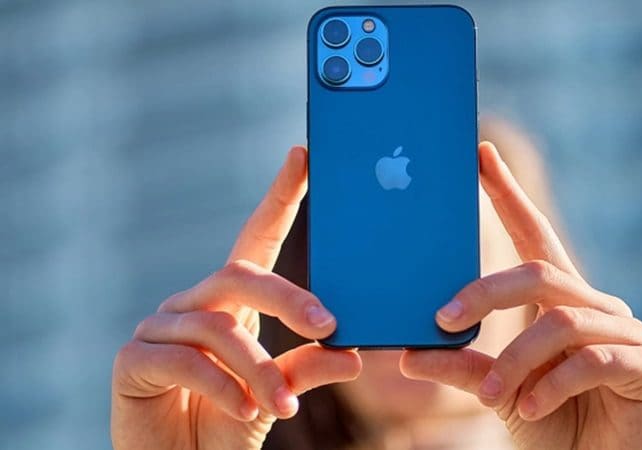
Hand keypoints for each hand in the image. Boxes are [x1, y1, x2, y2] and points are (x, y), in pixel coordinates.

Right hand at [111, 147, 361, 449]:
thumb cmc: (227, 423)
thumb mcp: (276, 394)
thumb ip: (306, 369)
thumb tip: (353, 353)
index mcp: (231, 302)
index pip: (256, 237)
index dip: (279, 196)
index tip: (304, 156)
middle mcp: (193, 303)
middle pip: (240, 275)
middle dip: (288, 298)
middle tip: (327, 326)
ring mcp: (159, 327)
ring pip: (218, 327)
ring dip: (259, 368)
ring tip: (284, 405)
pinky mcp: (133, 358)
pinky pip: (185, 361)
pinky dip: (223, 387)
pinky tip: (245, 410)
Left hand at [400, 142, 641, 449]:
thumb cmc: (549, 423)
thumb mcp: (497, 390)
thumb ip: (461, 367)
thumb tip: (407, 352)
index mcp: (561, 300)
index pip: (534, 233)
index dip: (509, 193)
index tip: (480, 153)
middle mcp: (597, 305)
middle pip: (540, 272)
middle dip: (486, 293)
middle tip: (442, 320)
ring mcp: (628, 333)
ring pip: (561, 321)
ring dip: (515, 361)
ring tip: (488, 396)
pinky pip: (594, 359)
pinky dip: (553, 385)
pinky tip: (530, 410)